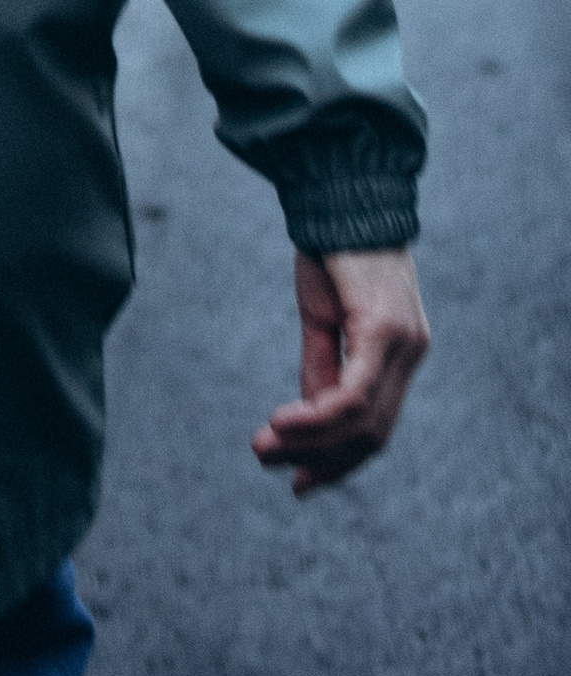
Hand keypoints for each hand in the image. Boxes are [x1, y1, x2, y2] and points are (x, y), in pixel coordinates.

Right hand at [252, 246, 428, 497]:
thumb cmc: (331, 249)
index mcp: (400, 353)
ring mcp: (404, 345)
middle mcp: (410, 354)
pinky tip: (283, 421)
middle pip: (372, 434)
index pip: (375, 425)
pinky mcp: (386, 332)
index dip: (338, 460)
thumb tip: (310, 417)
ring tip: (264, 448)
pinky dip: (318, 417)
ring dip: (311, 443)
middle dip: (321, 460)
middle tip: (270, 465)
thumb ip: (322, 366)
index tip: (299, 482)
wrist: (339, 193)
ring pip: (363, 422)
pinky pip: (355, 394)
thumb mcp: (323, 317)